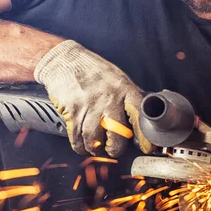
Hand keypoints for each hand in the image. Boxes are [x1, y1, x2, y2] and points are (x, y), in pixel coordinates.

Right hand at [34, 40, 153, 156]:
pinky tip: (82, 145)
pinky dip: (80, 146)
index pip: (140, 116)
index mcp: (124, 89)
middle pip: (118, 135)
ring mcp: (90, 106)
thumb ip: (129, 96)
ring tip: (96, 148)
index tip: (146, 147)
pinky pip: (77, 138)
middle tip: (113, 150)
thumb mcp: (117, 78)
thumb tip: (143, 114)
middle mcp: (109, 98)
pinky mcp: (73, 111)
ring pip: (95, 140)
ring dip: (95, 149)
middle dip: (115, 149)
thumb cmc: (92, 69)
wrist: (64, 60)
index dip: (144, 135)